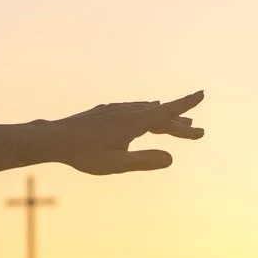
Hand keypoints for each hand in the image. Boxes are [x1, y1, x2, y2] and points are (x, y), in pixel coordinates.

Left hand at [50, 90, 204, 173]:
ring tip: (180, 124)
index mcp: (133, 123)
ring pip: (148, 112)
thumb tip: (171, 158)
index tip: (202, 93)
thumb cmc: (84, 154)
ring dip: (165, 119)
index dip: (185, 104)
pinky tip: (147, 114)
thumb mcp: (116, 164)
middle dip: (180, 124)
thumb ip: (144, 161)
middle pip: (160, 116)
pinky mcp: (106, 112)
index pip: (166, 112)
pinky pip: (135, 111)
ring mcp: (116, 110)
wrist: (54, 139)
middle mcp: (127, 112)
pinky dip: (148, 114)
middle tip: (199, 133)